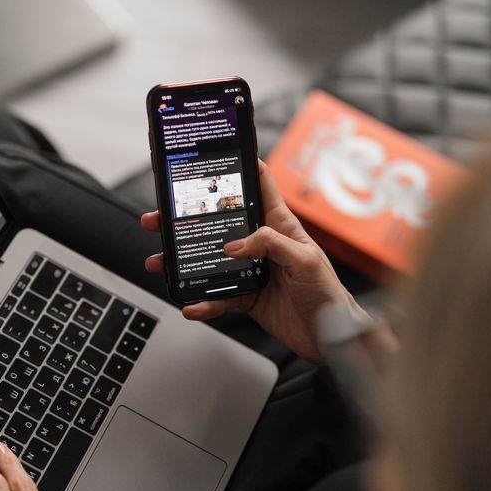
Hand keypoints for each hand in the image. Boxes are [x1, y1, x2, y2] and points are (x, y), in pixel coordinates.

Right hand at [141, 160, 364, 362]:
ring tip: (161, 263)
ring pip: (209, 260)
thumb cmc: (327, 293)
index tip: (215, 153)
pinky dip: (202, 302)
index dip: (241, 166)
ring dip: (183, 262)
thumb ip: (271, 244)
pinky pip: (217, 296)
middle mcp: (261, 244)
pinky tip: (190, 305)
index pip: (260, 186)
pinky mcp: (245, 296)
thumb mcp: (305, 259)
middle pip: (219, 224)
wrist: (330, 337)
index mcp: (279, 226)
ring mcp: (250, 270)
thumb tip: (234, 245)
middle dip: (187, 218)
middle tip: (160, 217)